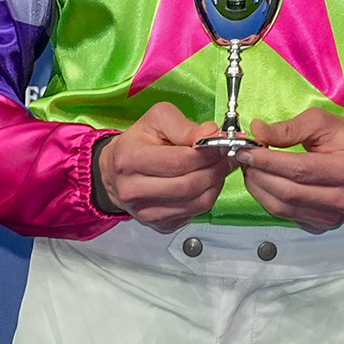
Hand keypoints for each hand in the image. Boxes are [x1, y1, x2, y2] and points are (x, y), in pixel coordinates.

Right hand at [97, 101, 233, 232]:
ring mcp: (145, 212)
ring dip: (216, 183)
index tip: (223, 144)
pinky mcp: (158, 224)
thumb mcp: (157, 120)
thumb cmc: (137, 142)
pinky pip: (194, 213)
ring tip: (220, 167)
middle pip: (190, 185)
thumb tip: (210, 133)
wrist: (114, 172)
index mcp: (130, 160)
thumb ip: (184, 126)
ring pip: (197, 203)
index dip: (209, 153)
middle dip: (217, 169)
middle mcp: (134, 191)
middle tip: (229, 156)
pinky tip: (206, 182)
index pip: (180, 162)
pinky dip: (207, 196)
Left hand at [235, 108, 343, 233]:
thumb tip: (258, 131)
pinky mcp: (322, 225)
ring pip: (283, 208)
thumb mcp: (324, 123)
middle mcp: (342, 198)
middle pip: (288, 192)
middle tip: (245, 159)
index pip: (299, 169)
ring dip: (259, 188)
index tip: (247, 151)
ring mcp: (332, 216)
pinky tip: (266, 184)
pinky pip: (286, 216)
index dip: (268, 161)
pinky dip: (269, 200)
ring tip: (252, 170)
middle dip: (259, 174)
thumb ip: (290, 128)